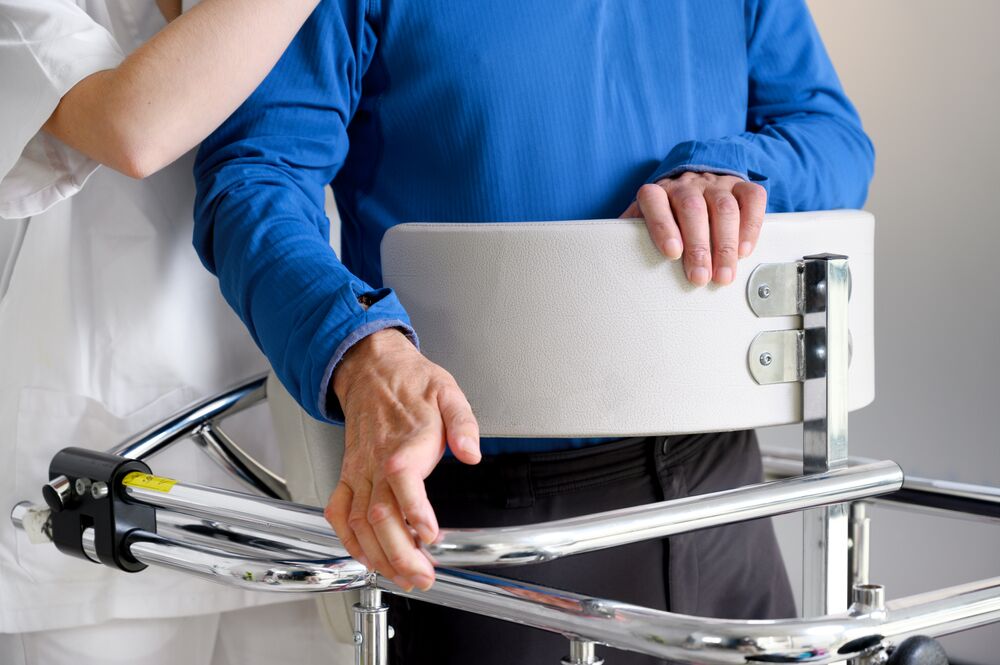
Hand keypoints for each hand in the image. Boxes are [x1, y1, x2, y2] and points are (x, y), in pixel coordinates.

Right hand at [325, 328, 480, 590]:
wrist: (371, 369)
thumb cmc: (411, 384)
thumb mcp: (448, 393)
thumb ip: (463, 425)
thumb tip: (471, 452)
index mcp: (403, 444)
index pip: (403, 483)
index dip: (414, 513)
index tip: (431, 536)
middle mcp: (375, 463)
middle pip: (379, 516)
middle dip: (399, 554)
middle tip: (422, 576)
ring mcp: (358, 472)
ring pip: (359, 523)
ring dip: (378, 556)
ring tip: (401, 577)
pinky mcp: (348, 476)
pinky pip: (339, 513)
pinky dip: (349, 540)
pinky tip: (365, 558)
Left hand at [621, 172, 766, 285]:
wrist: (693, 182)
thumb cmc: (665, 214)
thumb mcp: (642, 222)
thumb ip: (628, 238)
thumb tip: (611, 262)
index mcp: (657, 192)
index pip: (654, 201)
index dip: (662, 226)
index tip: (671, 252)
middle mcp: (686, 184)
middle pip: (693, 209)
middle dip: (698, 246)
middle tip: (700, 278)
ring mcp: (715, 184)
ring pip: (724, 208)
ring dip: (725, 245)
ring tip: (723, 275)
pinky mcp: (740, 186)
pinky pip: (752, 199)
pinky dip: (751, 226)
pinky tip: (743, 251)